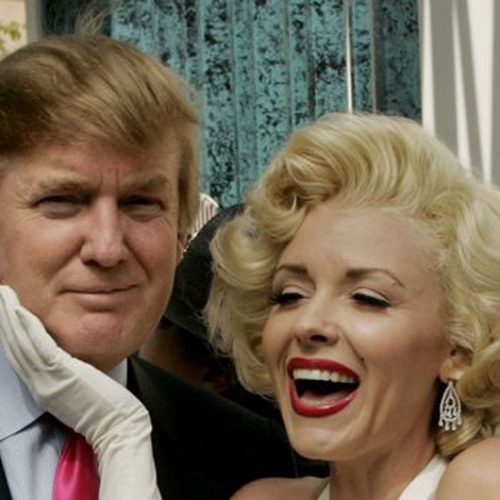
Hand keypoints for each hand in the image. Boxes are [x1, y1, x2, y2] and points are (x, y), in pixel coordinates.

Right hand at [0, 285, 160, 498]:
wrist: (115, 426)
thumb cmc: (105, 408)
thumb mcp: (79, 388)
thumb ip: (68, 372)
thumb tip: (69, 358)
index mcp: (43, 387)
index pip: (19, 355)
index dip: (10, 332)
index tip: (6, 311)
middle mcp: (39, 383)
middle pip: (14, 346)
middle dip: (4, 320)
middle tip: (0, 296)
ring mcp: (47, 379)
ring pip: (22, 342)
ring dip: (10, 317)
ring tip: (4, 296)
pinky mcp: (60, 373)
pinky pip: (39, 346)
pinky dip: (28, 327)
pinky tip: (20, 310)